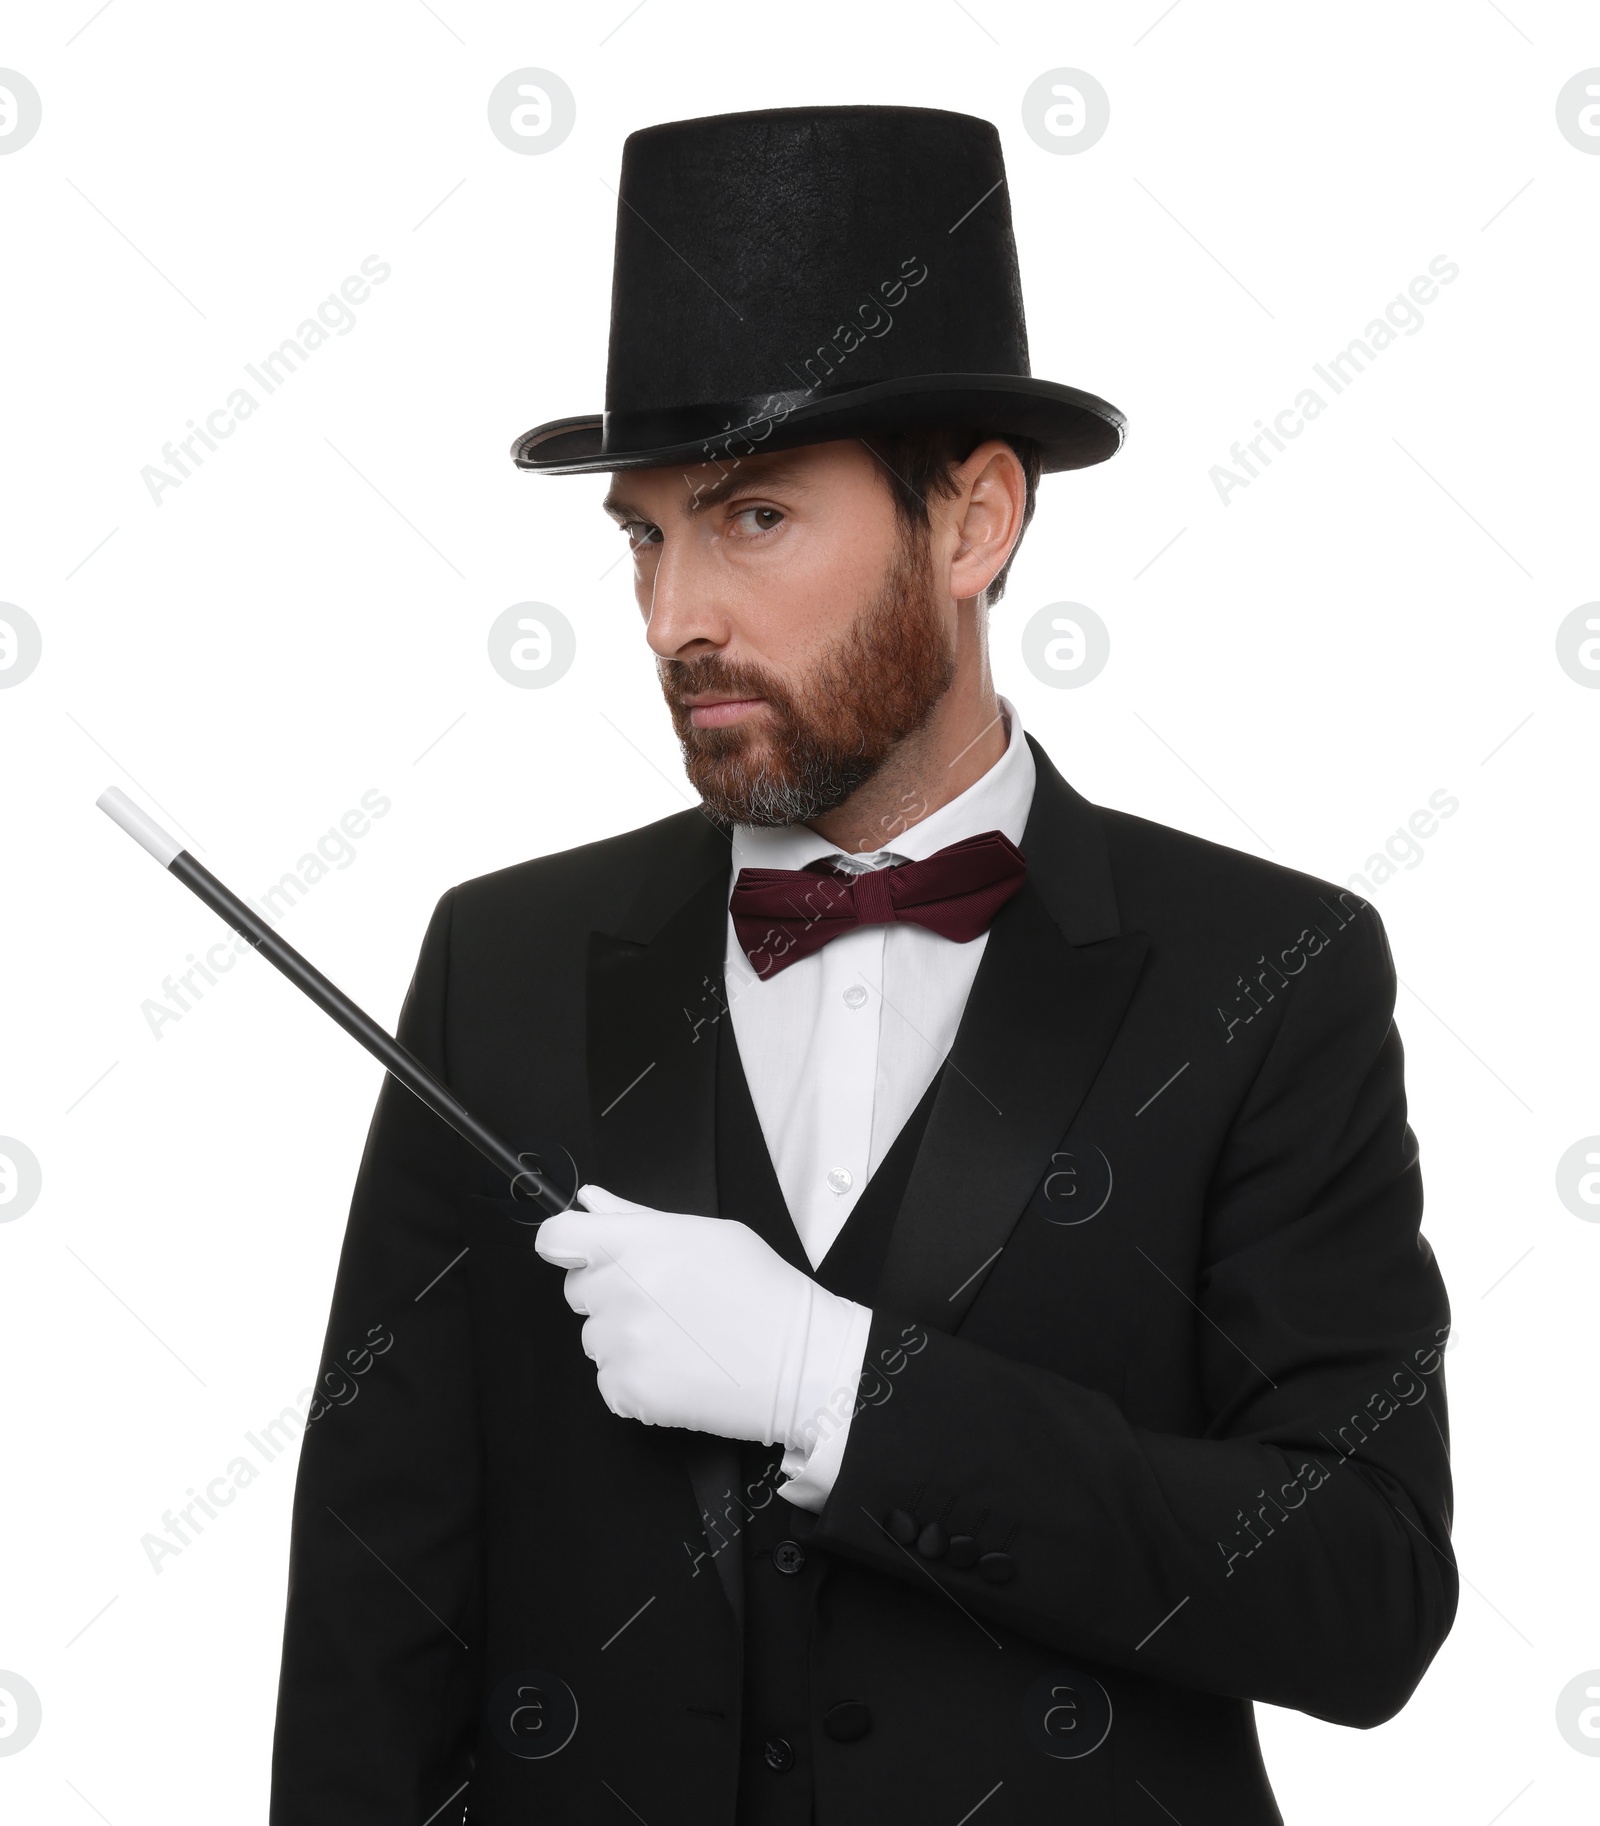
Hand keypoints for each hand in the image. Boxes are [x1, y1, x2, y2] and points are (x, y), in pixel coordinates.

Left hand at [534, 1183, 871, 1449]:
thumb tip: (591, 1200)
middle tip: (664, 1302)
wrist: (799, 1362)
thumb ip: (637, 1216)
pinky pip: (609, 1381)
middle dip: (610, 1294)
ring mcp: (621, 1345)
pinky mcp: (627, 1391)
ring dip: (625, 1340)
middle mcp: (619, 1292)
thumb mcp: (707, 1234)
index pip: (556, 1238)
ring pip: (594, 1339)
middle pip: (577, 1291)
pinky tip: (679, 1369)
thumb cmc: (761, 1291)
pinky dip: (636, 1380)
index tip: (583, 1255)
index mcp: (635, 1245)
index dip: (567, 1246)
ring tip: (680, 1339)